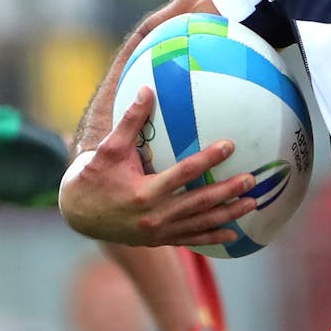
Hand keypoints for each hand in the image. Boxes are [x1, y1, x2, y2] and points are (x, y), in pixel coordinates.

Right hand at [58, 87, 259, 245]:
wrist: (78, 214)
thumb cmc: (92, 176)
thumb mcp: (108, 149)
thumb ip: (129, 121)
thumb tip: (147, 89)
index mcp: (144, 193)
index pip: (184, 173)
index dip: (208, 158)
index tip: (230, 145)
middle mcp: (155, 216)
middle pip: (199, 202)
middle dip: (228, 191)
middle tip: (252, 179)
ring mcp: (158, 231)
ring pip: (200, 223)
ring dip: (228, 214)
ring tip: (252, 204)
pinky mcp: (158, 240)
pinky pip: (190, 239)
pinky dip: (212, 236)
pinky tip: (233, 234)